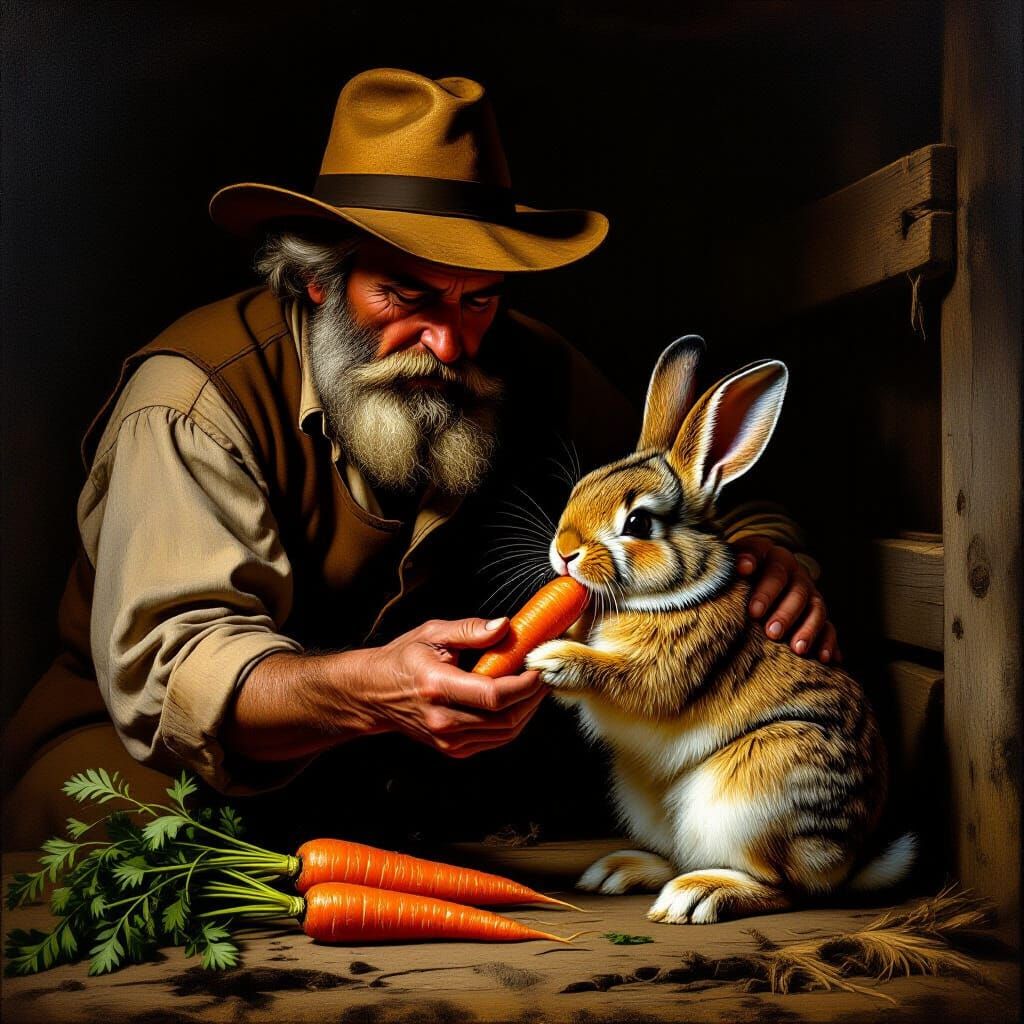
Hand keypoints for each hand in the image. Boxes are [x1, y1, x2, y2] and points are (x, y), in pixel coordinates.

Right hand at [354, 617, 546, 757]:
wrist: (374, 694)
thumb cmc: (404, 659)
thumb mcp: (432, 633)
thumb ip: (470, 630)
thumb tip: (505, 626)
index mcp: (436, 687)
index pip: (493, 695)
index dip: (525, 684)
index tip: (539, 667)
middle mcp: (442, 720)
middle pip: (505, 719)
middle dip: (534, 697)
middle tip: (546, 674)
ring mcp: (448, 740)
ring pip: (505, 733)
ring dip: (528, 710)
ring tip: (537, 686)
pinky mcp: (453, 749)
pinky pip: (495, 740)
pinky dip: (514, 721)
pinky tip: (519, 701)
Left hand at [732, 535, 840, 663]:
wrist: (755, 567)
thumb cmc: (739, 567)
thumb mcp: (735, 559)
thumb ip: (736, 561)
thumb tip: (742, 565)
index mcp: (775, 558)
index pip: (774, 573)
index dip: (766, 592)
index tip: (753, 612)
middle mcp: (797, 574)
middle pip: (798, 592)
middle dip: (785, 615)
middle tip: (772, 633)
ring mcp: (810, 593)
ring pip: (817, 609)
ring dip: (808, 630)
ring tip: (797, 649)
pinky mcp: (817, 612)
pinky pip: (829, 627)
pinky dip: (828, 642)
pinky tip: (824, 659)